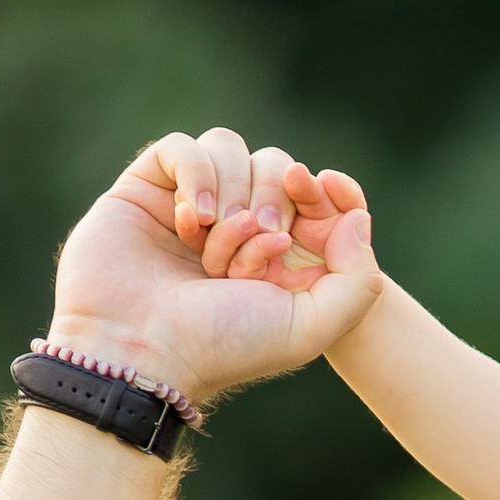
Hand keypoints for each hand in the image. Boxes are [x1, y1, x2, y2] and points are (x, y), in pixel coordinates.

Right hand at [43, 129, 381, 411]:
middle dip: (274, 197)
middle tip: (261, 234)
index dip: (322, 190)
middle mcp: (234, 226)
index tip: (323, 189)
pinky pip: (180, 148)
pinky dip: (196, 174)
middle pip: (273, 164)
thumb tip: (359, 216)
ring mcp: (190, 205)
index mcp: (276, 255)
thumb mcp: (311, 327)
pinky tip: (192, 220)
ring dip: (232, 191)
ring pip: (228, 149)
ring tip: (214, 237)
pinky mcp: (146, 190)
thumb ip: (357, 280)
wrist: (141, 351)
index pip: (312, 193)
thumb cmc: (223, 345)